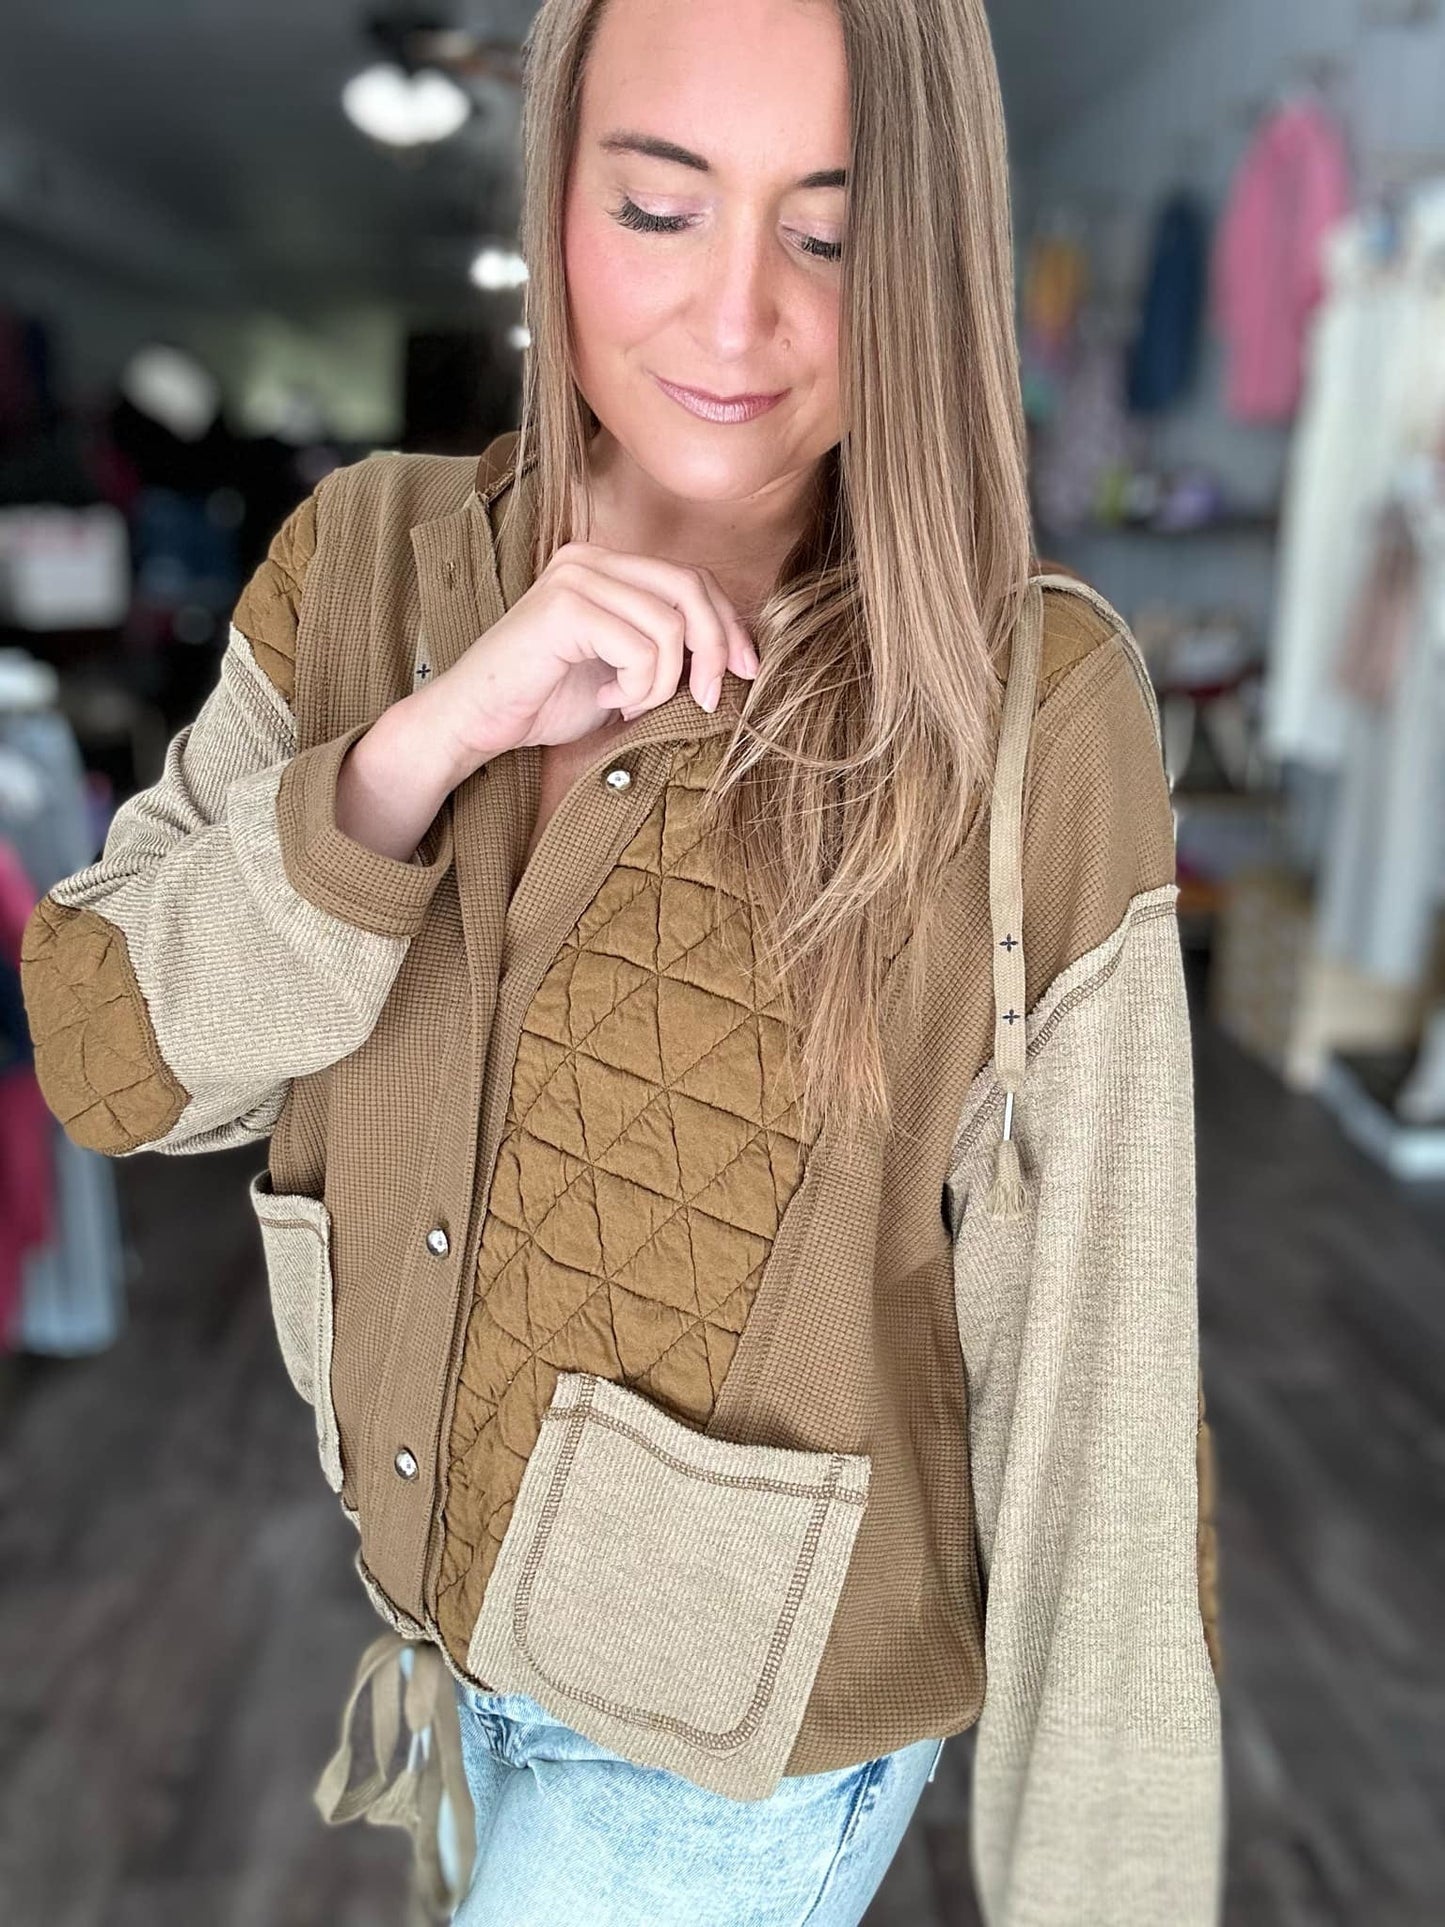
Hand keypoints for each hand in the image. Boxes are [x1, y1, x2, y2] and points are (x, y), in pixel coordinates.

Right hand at [423, 540, 761, 773]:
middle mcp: (591, 559)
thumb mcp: (624, 670)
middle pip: (692, 588)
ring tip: (630, 702)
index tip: (745, 672)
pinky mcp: (565, 607)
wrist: (476, 723)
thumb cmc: (544, 701)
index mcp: (606, 565)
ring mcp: (576, 578)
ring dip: (662, 682)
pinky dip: (636, 686)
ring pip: (670, 626)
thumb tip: (736, 656)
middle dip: (714, 650)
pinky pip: (641, 649)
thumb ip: (667, 649)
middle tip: (705, 699)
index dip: (728, 625)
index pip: (693, 578)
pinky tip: (605, 698)